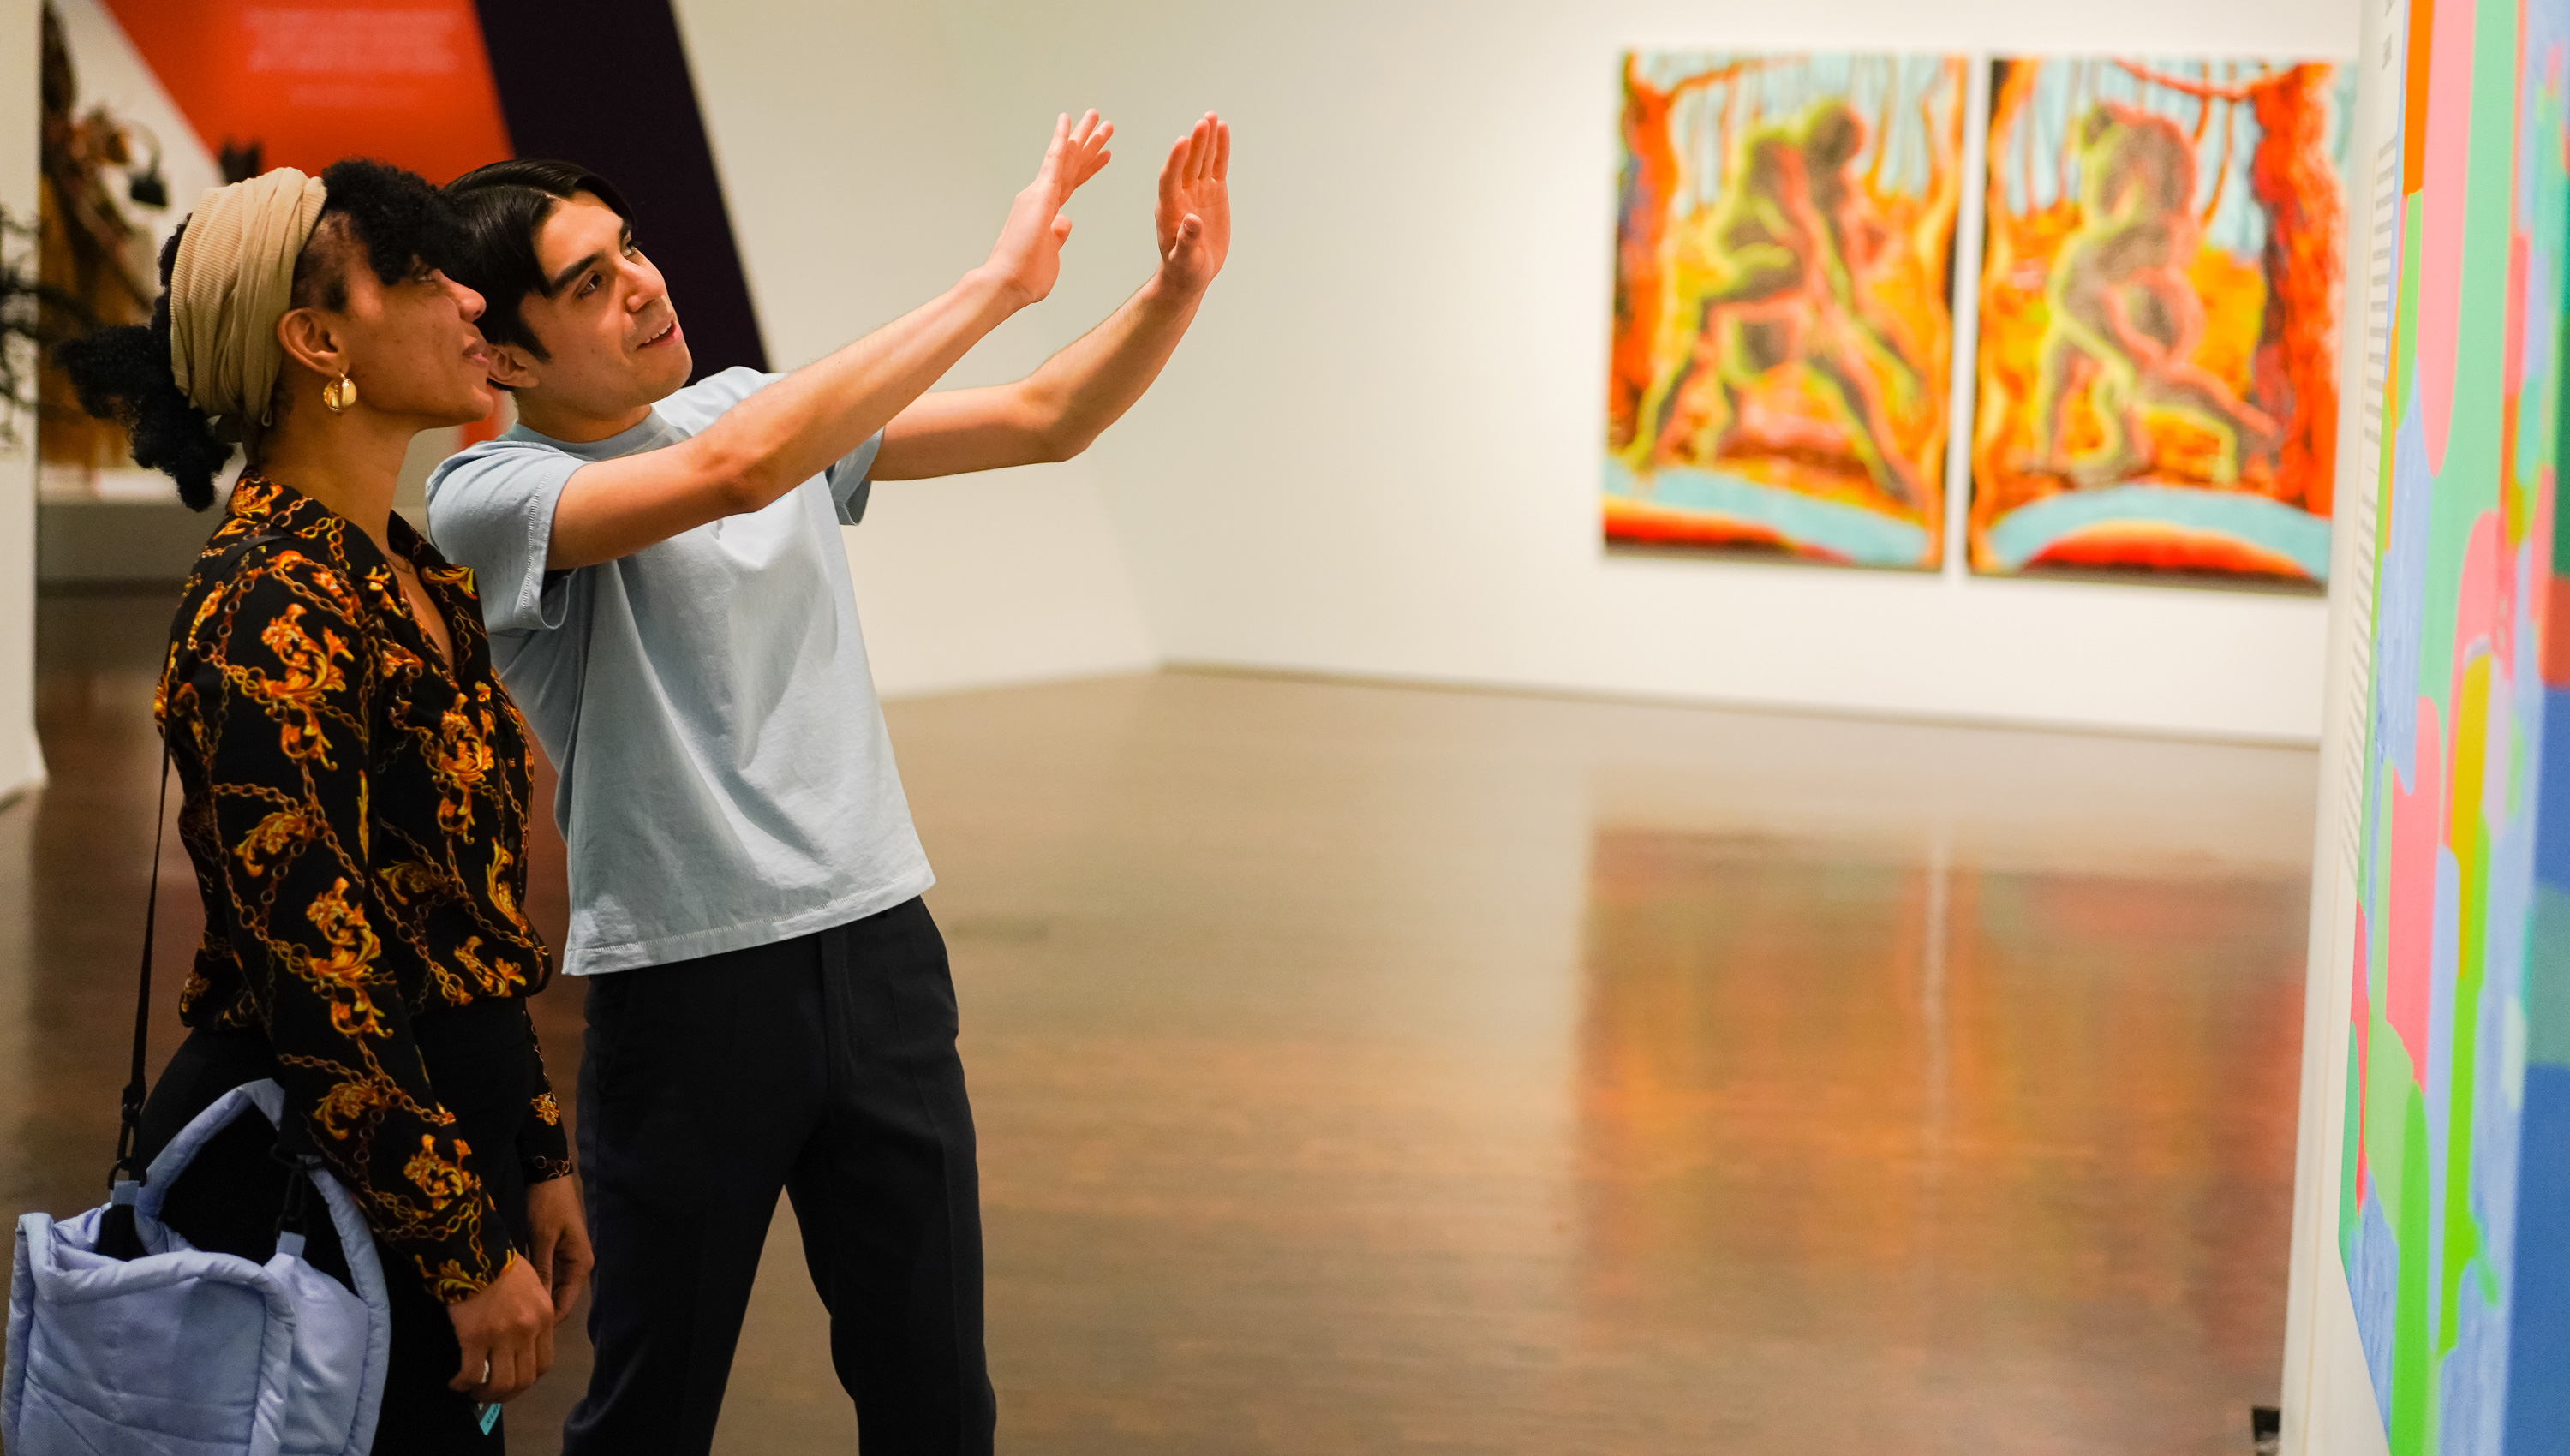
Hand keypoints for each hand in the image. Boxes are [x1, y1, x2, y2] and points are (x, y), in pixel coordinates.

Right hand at [447, 1253, 555, 1401]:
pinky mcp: (476, 1338)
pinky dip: (463, 1383)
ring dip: (486, 1394)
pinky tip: (455, 1382)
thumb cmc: (501, 1264)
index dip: (528, 1379)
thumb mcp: (532, 1286)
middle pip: (525, 1379)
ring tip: (473, 1391)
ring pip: (502, 1383)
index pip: (544, 1363)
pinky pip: (472, 1374)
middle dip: (508, 1393)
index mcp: (545, 1317)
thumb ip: (534, 1312)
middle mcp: (529, 1330)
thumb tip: (524, 1337)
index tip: (513, 1382)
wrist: (475, 1252)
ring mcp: (503, 1336)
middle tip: (490, 1393)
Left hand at [524, 1175, 591, 1325]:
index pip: (565, 1304)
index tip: (522, 1337)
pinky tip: (516, 1296)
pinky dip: (535, 1288)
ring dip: (536, 1302)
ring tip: (512, 1318)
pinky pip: (548, 1279)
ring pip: (552, 1291)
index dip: (546, 1322)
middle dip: (540, 1316)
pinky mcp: (557, 1253)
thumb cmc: (547, 1206)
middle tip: (512, 1331)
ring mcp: (568, 1260)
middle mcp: (578, 1265)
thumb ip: (541, 1271)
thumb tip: (536, 1305)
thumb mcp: (542, 1238)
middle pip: (559, 1301)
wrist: (548, 1177)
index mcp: (580, 1264)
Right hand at [984, 109, 1114, 308]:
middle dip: (1089, 145)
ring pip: (1066, 158)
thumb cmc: (1025, 278)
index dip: (1089, 169)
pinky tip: (1067, 121)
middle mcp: (1040, 198)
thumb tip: (1064, 221)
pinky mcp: (1039, 193)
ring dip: (1082, 137)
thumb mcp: (1051, 256)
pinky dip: (1061, 139)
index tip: (1104, 155)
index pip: (1072, 185)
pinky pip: (1054, 160)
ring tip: (1096, 117)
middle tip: (1103, 125)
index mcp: (1045, 213)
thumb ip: (1057, 238)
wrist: (1006, 283)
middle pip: (1072, 166)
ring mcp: (1039, 194)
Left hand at [1155, 113, 1231, 296]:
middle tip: (1203, 123)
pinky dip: (1220, 150)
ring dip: (1207, 139)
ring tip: (1212, 118)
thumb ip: (1186, 241)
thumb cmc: (1184, 269)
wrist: (1191, 273)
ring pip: (1202, 160)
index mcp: (1169, 209)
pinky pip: (1216, 167)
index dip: (1175, 161)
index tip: (1182, 142)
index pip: (1170, 179)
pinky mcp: (1213, 192)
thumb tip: (1192, 221)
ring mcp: (1198, 191)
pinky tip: (1223, 130)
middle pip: (1187, 164)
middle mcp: (1181, 195)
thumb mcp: (1185, 260)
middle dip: (1195, 144)